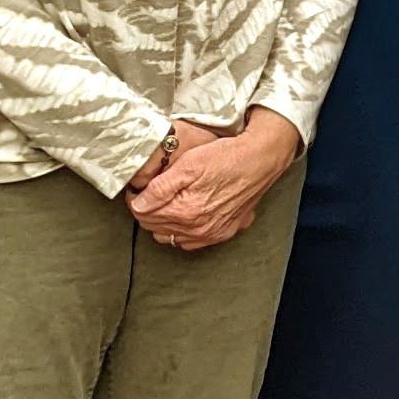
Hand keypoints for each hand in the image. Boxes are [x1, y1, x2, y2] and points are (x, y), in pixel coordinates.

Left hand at [131, 112, 298, 252]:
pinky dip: (183, 230)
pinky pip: (192, 241)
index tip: (137, 189)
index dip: (136, 200)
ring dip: (164, 222)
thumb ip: (160, 188)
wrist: (262, 159)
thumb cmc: (227, 157)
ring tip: (167, 202)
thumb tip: (139, 204)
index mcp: (186, 212)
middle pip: (156, 227)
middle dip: (148, 211)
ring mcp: (213, 234)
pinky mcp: (225, 232)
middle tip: (149, 193)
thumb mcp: (188, 164)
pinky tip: (186, 214)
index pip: (144, 214)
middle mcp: (199, 229)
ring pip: (172, 237)